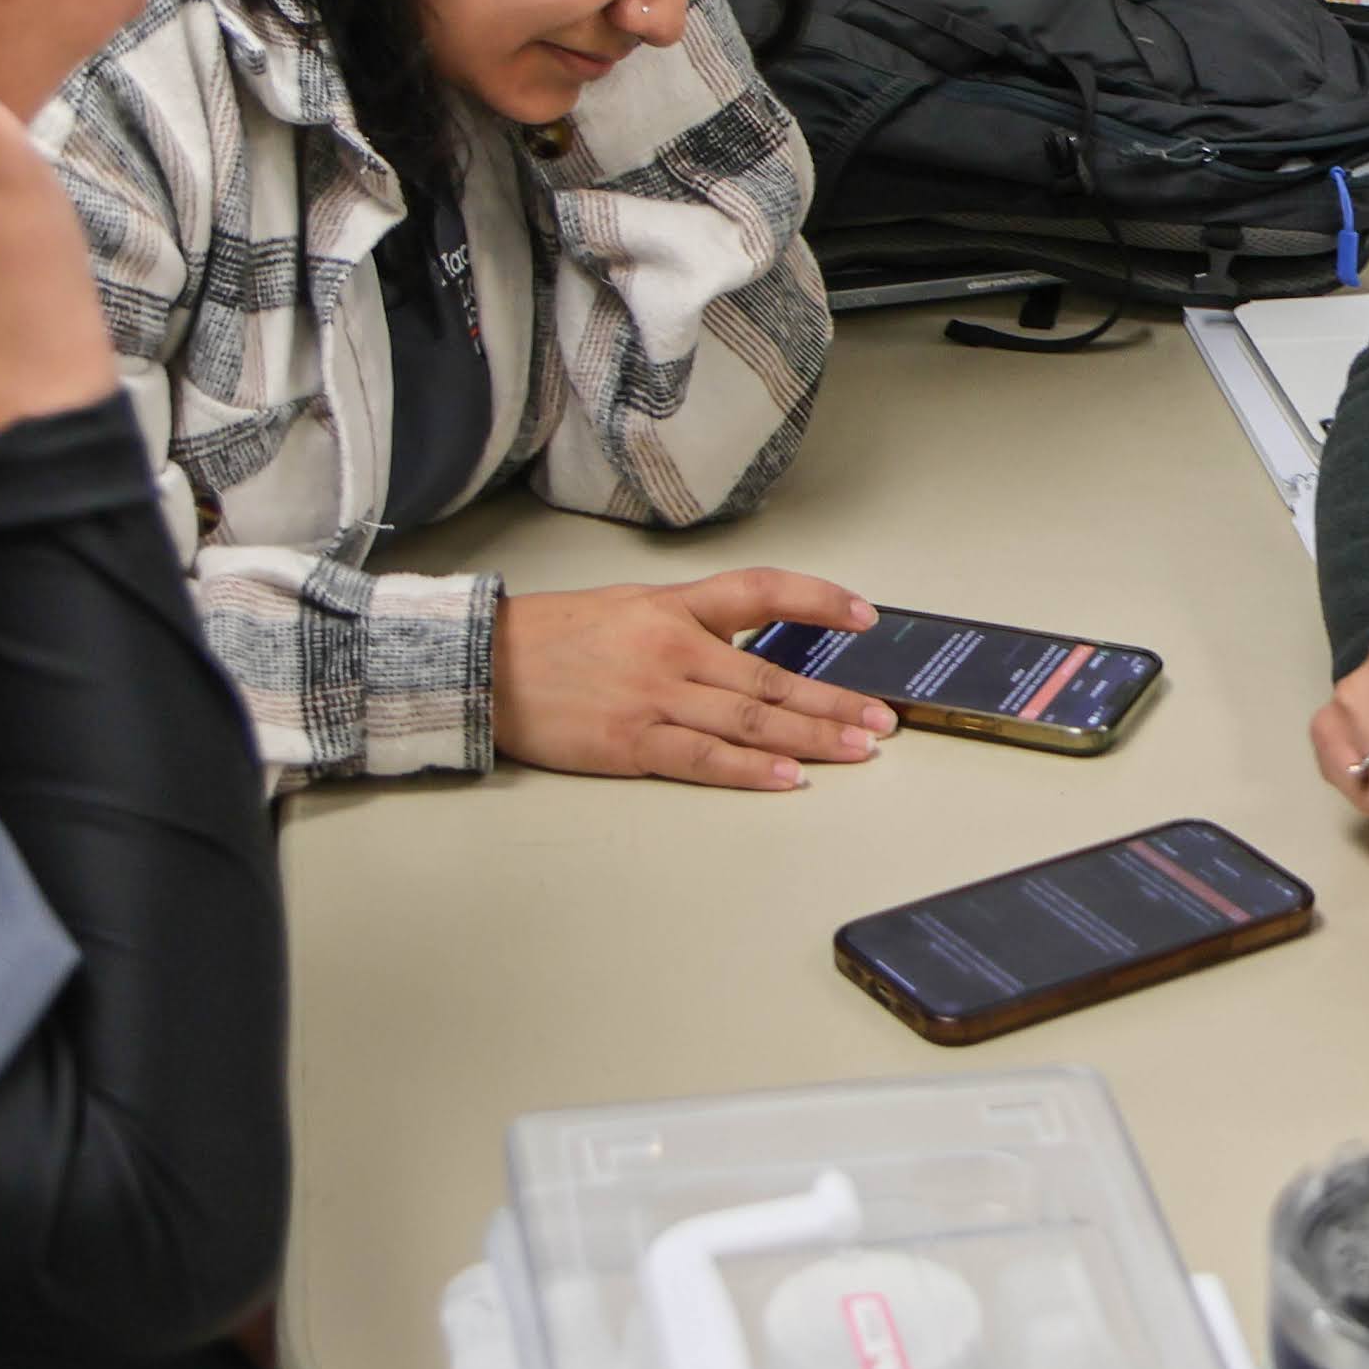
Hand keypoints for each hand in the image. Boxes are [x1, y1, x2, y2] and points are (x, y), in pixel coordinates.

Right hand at [492, 569, 892, 788]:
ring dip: (811, 739)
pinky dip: (749, 769)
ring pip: (750, 719)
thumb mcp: (630, 606)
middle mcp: (673, 648)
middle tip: (883, 719)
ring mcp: (654, 697)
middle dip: (834, 701)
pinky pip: (703, 758)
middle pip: (772, 676)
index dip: (818, 601)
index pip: (762, 591)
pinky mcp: (631, 743)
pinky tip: (787, 778)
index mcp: (675, 607)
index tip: (864, 616)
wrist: (485, 666)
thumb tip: (751, 646)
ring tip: (858, 750)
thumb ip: (691, 623)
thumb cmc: (555, 638)